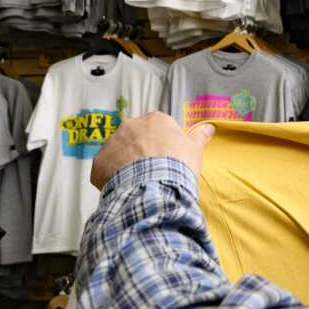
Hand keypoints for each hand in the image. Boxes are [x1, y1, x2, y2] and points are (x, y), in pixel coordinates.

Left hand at [91, 112, 215, 189]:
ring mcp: (111, 143)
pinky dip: (112, 178)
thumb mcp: (194, 149)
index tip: (168, 158)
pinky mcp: (99, 163)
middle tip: (153, 170)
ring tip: (139, 182)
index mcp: (154, 120)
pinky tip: (126, 188)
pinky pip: (105, 169)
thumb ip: (199, 136)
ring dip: (125, 163)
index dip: (163, 144)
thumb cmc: (178, 164)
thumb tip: (209, 127)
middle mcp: (130, 125)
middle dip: (141, 151)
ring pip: (118, 152)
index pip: (157, 128)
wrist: (155, 186)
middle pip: (135, 137)